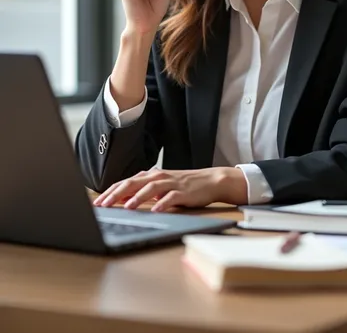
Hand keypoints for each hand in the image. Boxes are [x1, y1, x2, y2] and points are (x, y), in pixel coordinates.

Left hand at [93, 167, 247, 211]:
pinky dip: (162, 203)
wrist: (210, 181)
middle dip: (116, 194)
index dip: (110, 192)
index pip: (126, 183)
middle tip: (102, 205)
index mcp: (151, 176)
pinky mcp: (183, 192)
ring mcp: (171, 183)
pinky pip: (171, 198)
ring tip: (126, 208)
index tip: (97, 203)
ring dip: (137, 198)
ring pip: (150, 188)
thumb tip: (123, 201)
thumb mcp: (161, 187)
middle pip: (133, 183)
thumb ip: (144, 192)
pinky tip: (155, 210)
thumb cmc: (184, 186)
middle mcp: (158, 177)